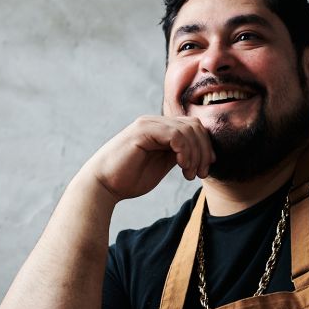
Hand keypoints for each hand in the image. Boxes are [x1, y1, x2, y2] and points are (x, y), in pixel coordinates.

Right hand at [84, 115, 215, 201]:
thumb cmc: (128, 179)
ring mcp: (148, 124)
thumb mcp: (161, 165)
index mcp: (161, 129)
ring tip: (189, 174)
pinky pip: (175, 135)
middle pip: (194, 126)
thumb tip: (200, 154)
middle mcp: (155, 122)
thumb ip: (177, 155)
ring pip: (188, 130)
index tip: (205, 170)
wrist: (103, 185)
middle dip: (204, 151)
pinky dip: (184, 151)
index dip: (205, 147)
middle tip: (201, 174)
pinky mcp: (143, 131)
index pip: (193, 128)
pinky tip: (181, 166)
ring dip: (195, 154)